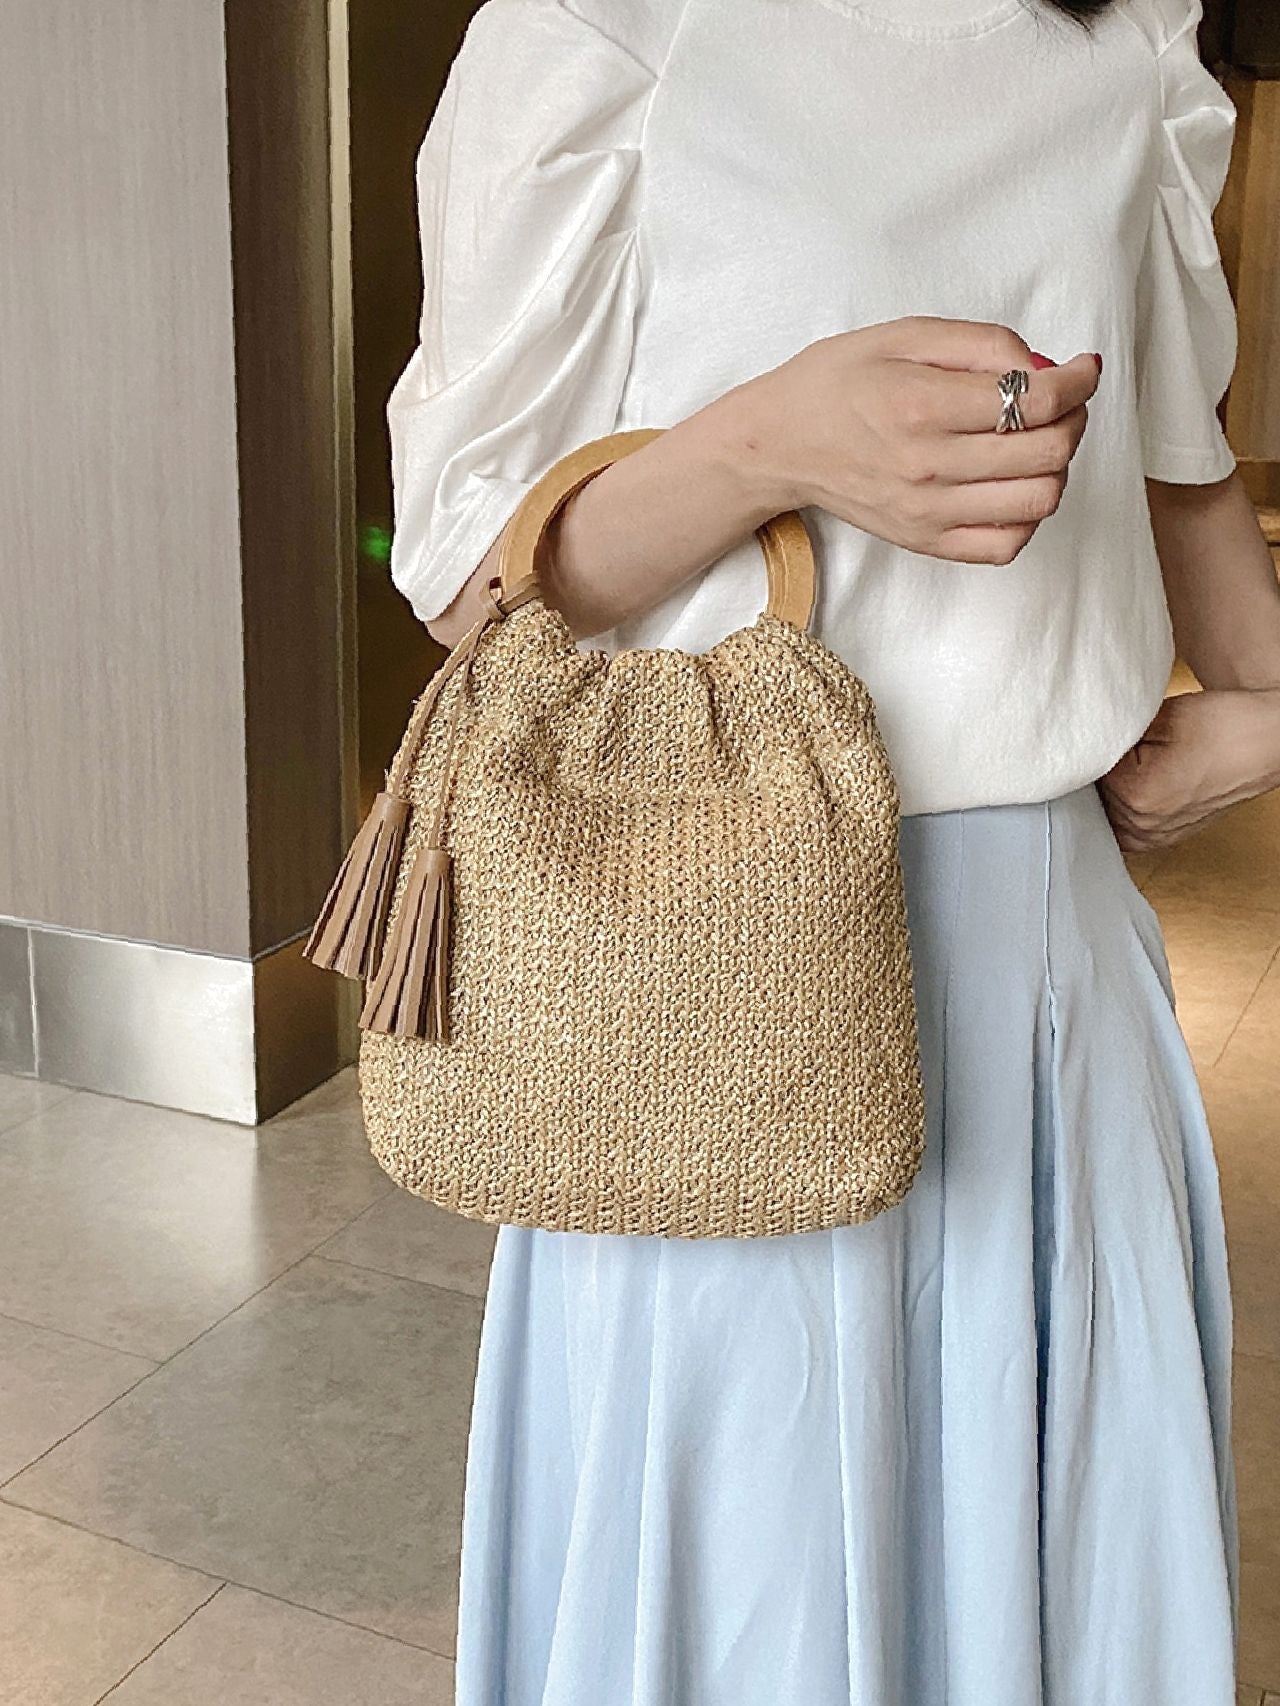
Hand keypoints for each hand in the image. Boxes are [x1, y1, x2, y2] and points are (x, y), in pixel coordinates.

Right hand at [741, 316, 1101, 566]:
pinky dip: (1028, 515)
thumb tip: (1045, 367)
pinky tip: (1013, 485)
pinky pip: (1007, 544)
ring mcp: (928, 512)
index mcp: (922, 405)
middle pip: (1048, 452)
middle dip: (1073, 418)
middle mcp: (927, 466)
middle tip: (1059, 401)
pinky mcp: (926, 541)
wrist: (779, 444)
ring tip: (1035, 441)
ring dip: (1056, 466)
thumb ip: (980, 343)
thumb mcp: (903, 334)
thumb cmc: (837, 382)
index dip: (1079, 381)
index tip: (1082, 369)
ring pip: (1039, 500)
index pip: (1036, 401)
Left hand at [1098, 686, 1279, 852]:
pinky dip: (1123, 807)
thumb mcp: (1156, 718)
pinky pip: (1124, 826)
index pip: (1085, 771)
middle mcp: (1143, 826)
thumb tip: (1083, 744)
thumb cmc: (1223, 726)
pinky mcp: (1164, 839)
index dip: (1092, 748)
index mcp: (1136, 797)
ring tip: (1139, 763)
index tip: (1103, 735)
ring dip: (1111, 790)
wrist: (1267, 741)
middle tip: (1123, 748)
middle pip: (1092, 796)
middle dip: (1099, 771)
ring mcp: (1155, 837)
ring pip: (1106, 812)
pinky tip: (1138, 783)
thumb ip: (1113, 735)